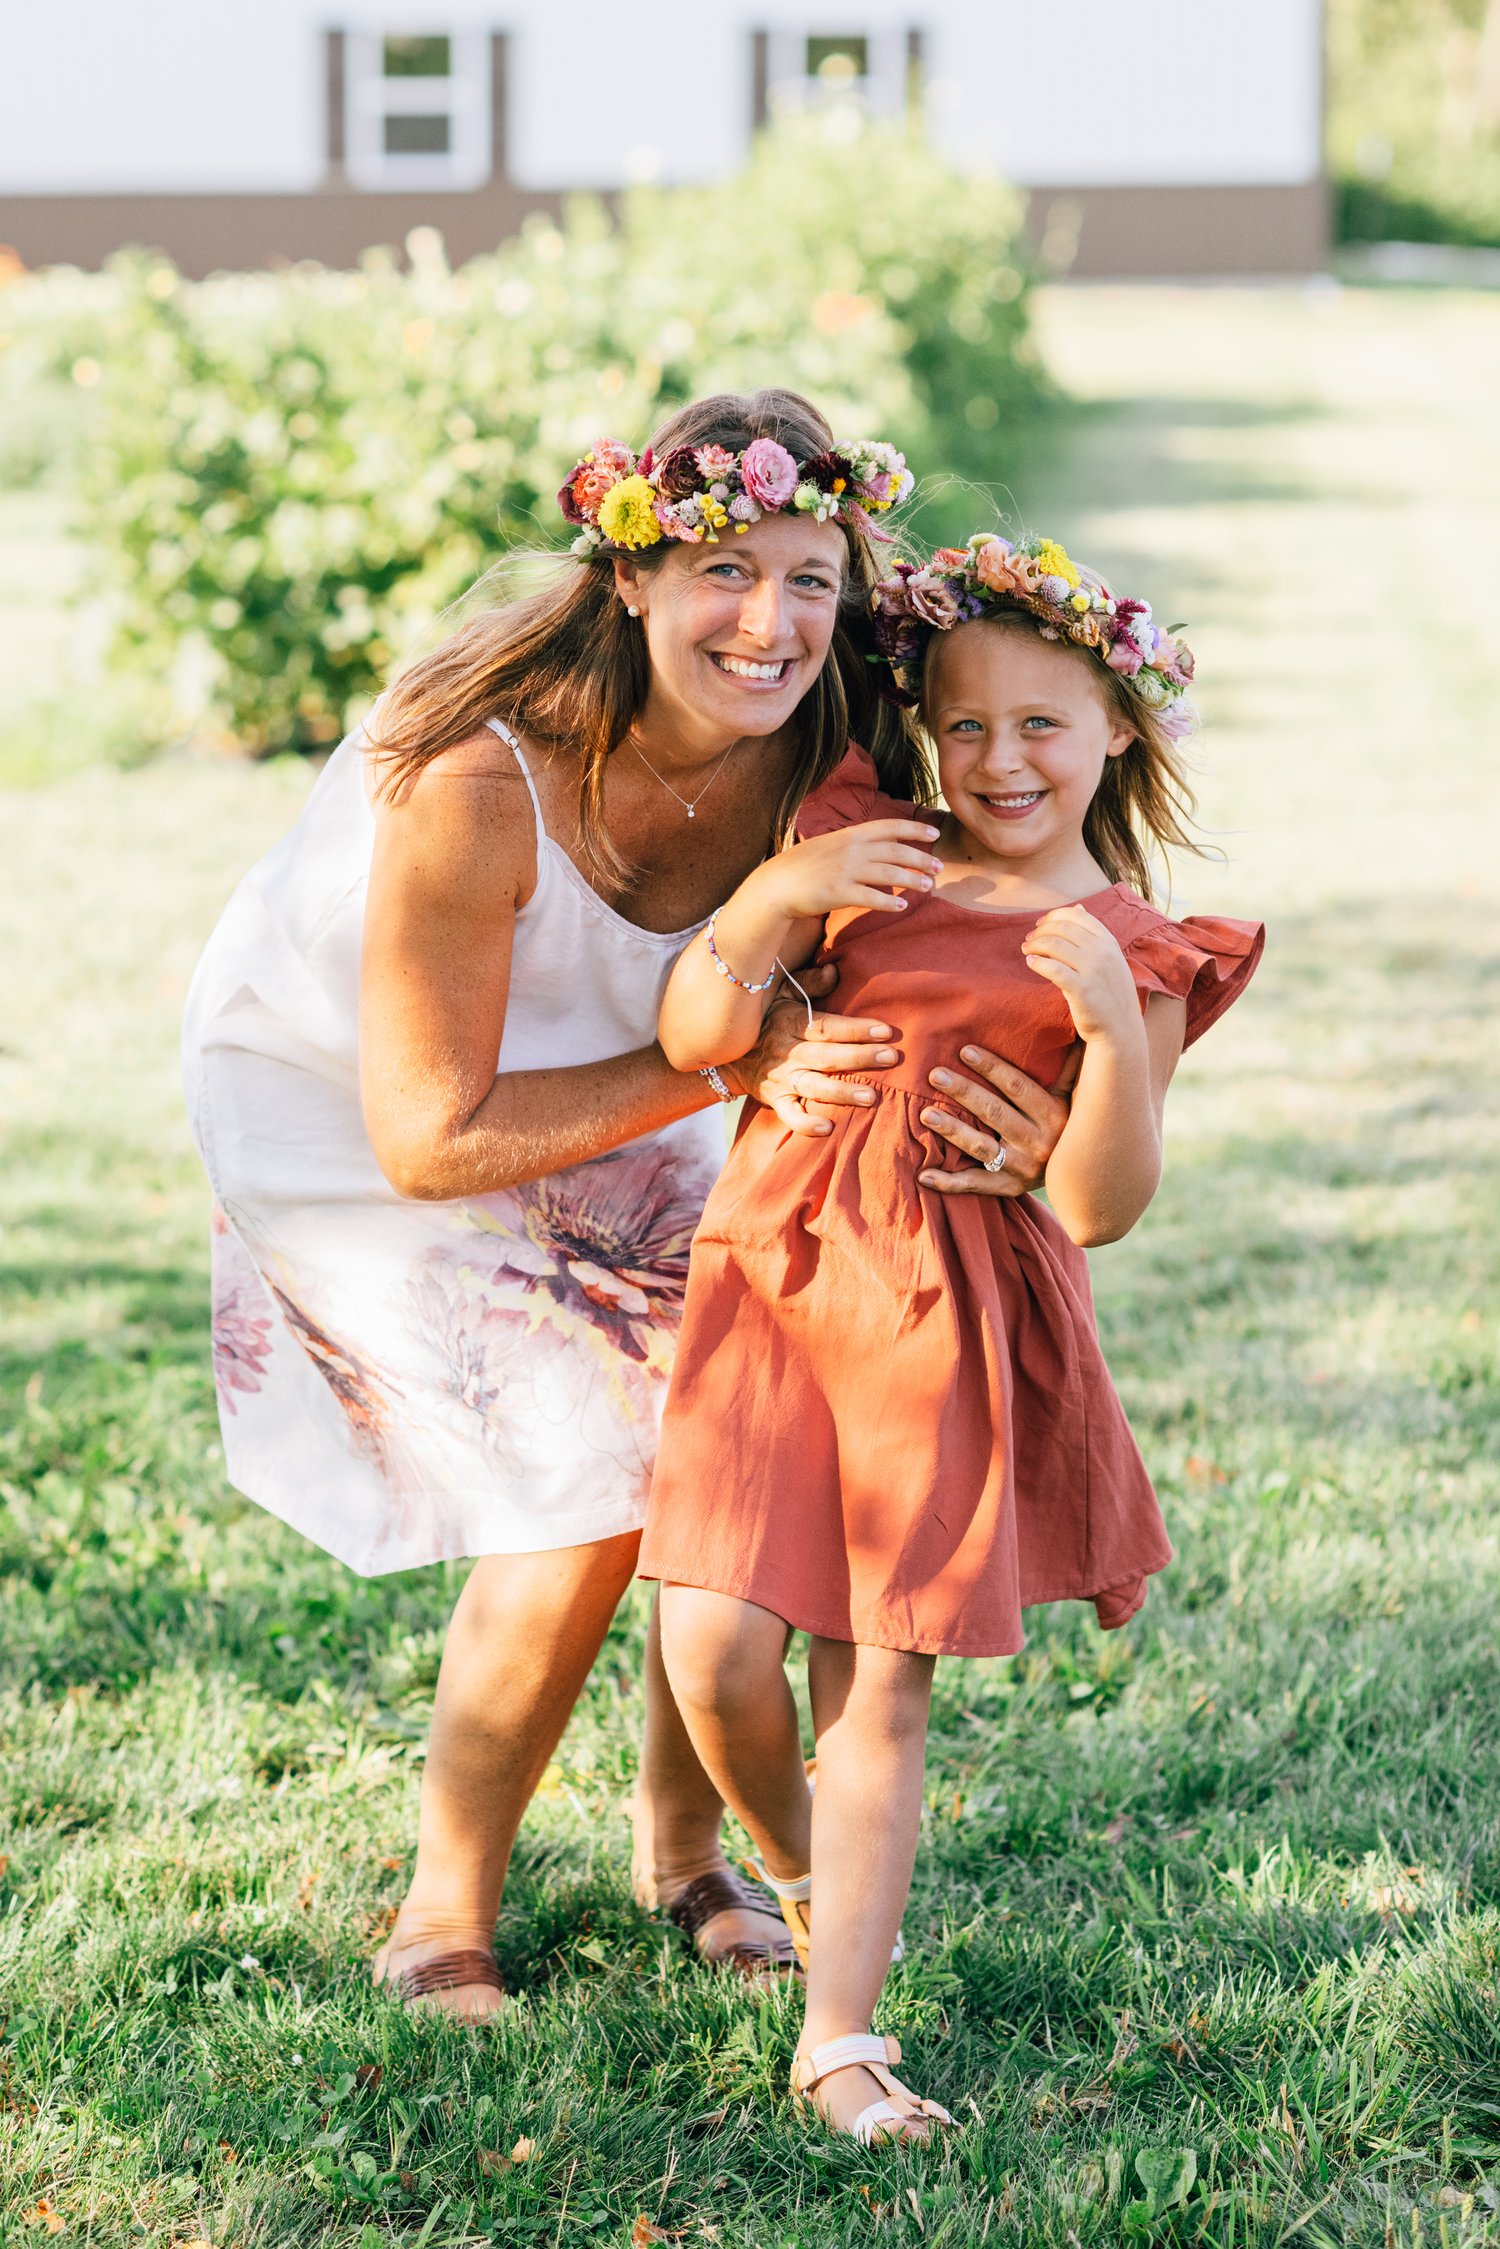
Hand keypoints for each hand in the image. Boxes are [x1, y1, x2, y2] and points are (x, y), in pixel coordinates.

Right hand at [725, 964, 899, 1137]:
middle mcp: (787, 1052)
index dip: (856, 1028)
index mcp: (791, 1023)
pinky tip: (828, 1128)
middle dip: (860, 1057)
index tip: (886, 1030)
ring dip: (842, 1092)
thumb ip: (809, 982)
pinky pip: (789, 1115)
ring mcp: (780, 1078)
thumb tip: (835, 970)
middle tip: (892, 1058)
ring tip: (872, 1097)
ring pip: (814, 1086)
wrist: (725, 1049)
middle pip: (827, 1056)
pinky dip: (806, 1124)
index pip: (827, 1027)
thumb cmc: (765, 1017)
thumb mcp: (780, 992)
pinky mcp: (774, 1099)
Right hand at [754, 819, 941, 920]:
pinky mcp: (838, 892)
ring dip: (912, 880)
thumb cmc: (803, 866)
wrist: (776, 884)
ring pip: (889, 874)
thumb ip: (854, 845)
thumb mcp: (830, 845)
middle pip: (896, 852)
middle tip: (939, 867)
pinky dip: (889, 902)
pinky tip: (903, 906)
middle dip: (921, 859)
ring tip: (928, 886)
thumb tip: (878, 850)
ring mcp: (845, 870)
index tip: (935, 833)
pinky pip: (870, 897)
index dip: (915, 829)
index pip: (890, 827)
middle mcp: (852, 849)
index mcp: (851, 834)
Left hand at [917, 1045, 1075, 1195]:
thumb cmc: (1068, 1122)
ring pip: (982, 1148)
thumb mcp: (1074, 1095)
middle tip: (934, 1075)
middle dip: (964, 1092)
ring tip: (925, 1114)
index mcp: (1054, 1114)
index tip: (965, 1051)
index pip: (1018, 1087)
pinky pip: (976, 1185)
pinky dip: (949, 1183)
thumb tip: (1079, 1024)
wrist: (1081, 1176)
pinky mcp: (1009, 1188)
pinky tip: (924, 1175)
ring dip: (952, 1131)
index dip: (992, 1068)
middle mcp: (1039, 1143)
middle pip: (995, 1113)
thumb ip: (1069, 1064)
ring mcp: (1023, 1168)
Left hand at [1021, 905, 1140, 1044]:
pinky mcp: (1081, 989)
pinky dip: (1037, 962)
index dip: (1053, 916)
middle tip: (1029, 940)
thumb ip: (1093, 936)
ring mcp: (1093, 970)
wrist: (1120, 1029)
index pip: (1077, 916)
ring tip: (1027, 951)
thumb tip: (1078, 907)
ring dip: (1035, 945)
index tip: (1039, 925)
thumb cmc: (1110, 994)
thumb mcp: (1109, 959)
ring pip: (1054, 944)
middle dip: (1040, 931)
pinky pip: (1052, 968)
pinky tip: (1031, 963)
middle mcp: (1102, 952)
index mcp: (1108, 942)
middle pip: (1062, 928)